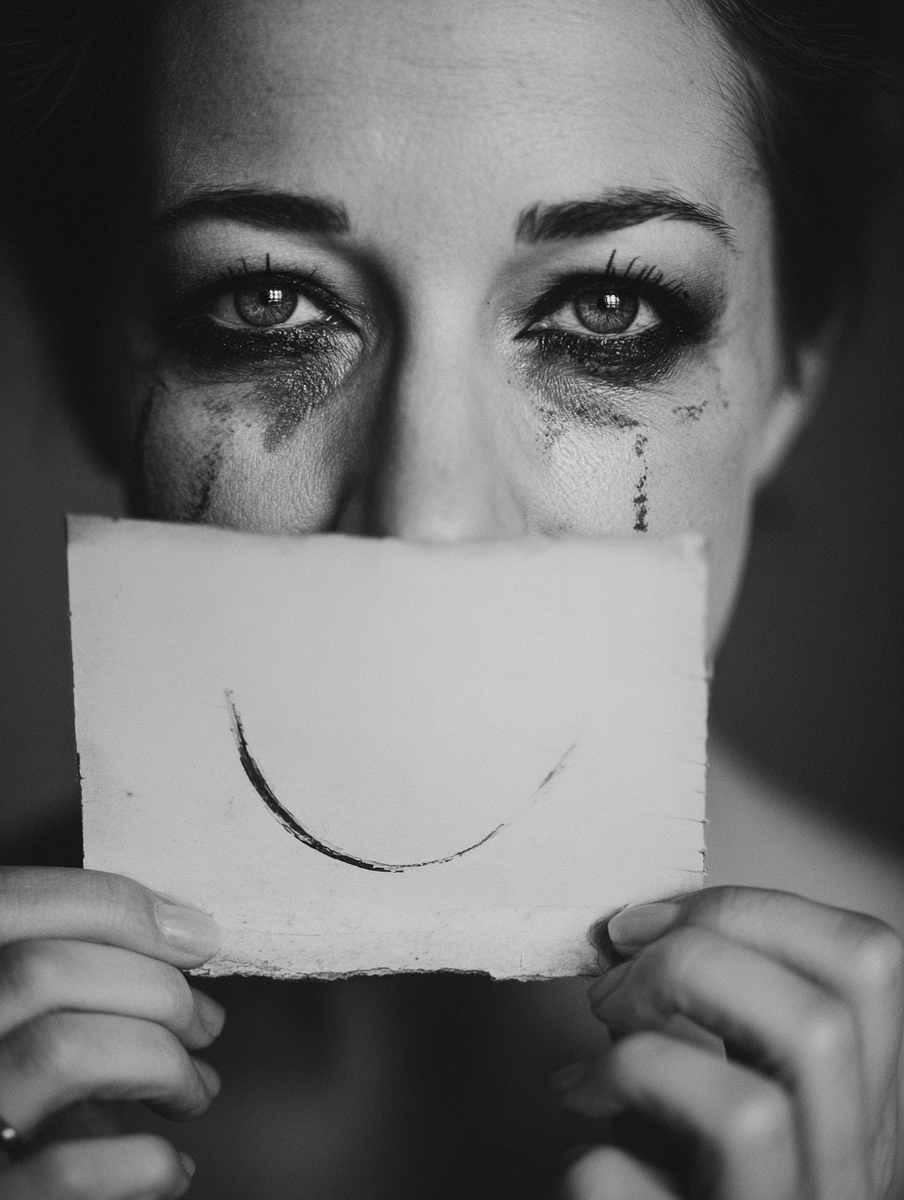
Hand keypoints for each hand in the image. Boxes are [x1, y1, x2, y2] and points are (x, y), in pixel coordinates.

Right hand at [0, 867, 223, 1198]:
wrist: (17, 1184)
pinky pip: (68, 1170)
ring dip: (161, 1064)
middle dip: (155, 988)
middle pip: (45, 972)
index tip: (193, 936)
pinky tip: (170, 1166)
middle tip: (206, 1022)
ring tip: (193, 1089)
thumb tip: (182, 931)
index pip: (13, 901)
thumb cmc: (35, 1100)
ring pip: (60, 1052)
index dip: (115, 908)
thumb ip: (80, 970)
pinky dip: (144, 1161)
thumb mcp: (39, 1016)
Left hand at [555, 887, 903, 1198]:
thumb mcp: (741, 1095)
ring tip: (594, 1073)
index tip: (653, 921)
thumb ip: (733, 1025)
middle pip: (822, 1025)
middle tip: (614, 984)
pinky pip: (639, 1197)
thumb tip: (651, 932)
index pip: (871, 964)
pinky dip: (593, 1164)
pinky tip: (585, 1164)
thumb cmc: (700, 1191)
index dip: (755, 909)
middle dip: (691, 965)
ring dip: (641, 1063)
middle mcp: (844, 1183)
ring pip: (753, 1116)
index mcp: (859, 1115)